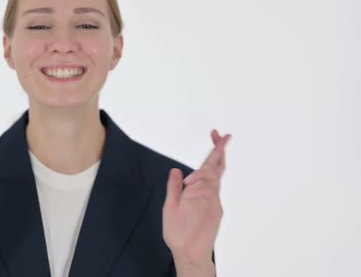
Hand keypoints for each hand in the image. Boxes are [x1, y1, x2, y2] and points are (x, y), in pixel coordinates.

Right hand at [162, 129, 230, 266]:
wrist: (193, 255)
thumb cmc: (179, 233)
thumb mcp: (170, 207)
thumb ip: (174, 187)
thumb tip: (177, 171)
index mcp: (200, 191)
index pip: (210, 165)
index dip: (217, 149)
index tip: (222, 136)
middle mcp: (212, 195)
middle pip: (218, 168)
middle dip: (220, 151)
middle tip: (221, 136)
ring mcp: (216, 203)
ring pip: (217, 179)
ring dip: (215, 164)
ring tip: (214, 152)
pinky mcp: (216, 211)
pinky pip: (214, 190)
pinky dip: (211, 179)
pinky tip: (205, 179)